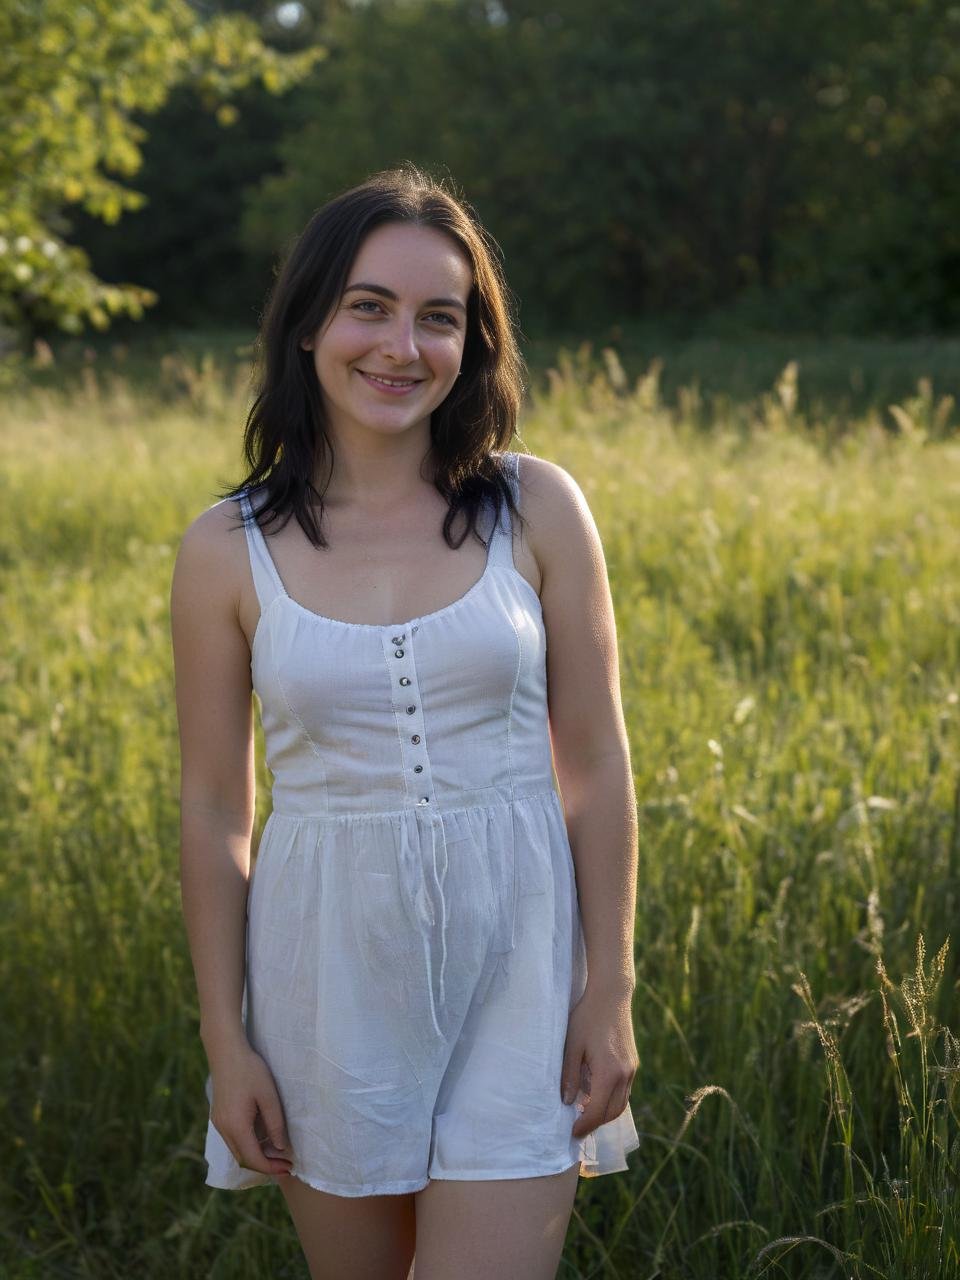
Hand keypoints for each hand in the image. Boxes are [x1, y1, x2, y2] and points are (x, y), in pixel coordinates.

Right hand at [208, 1041, 294, 1176]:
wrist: (226, 1051)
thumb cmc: (250, 1070)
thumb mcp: (268, 1096)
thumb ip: (275, 1124)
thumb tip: (281, 1148)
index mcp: (236, 1126)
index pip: (253, 1159)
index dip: (271, 1167)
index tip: (288, 1167)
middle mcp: (223, 1130)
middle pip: (243, 1159)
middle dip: (264, 1164)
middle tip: (285, 1163)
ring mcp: (218, 1124)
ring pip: (237, 1150)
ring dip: (256, 1155)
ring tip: (277, 1150)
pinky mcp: (218, 1117)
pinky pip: (233, 1139)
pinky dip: (248, 1144)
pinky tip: (262, 1136)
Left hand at [560, 984, 638, 1140]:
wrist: (612, 995)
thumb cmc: (588, 1017)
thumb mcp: (572, 1045)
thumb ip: (569, 1075)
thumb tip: (566, 1102)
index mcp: (609, 1073)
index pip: (597, 1111)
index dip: (584, 1125)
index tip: (571, 1133)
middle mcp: (625, 1074)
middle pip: (612, 1112)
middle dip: (595, 1124)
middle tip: (577, 1129)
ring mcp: (631, 1069)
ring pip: (621, 1103)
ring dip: (604, 1113)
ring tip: (584, 1114)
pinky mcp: (633, 1063)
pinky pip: (624, 1091)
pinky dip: (611, 1100)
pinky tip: (596, 1095)